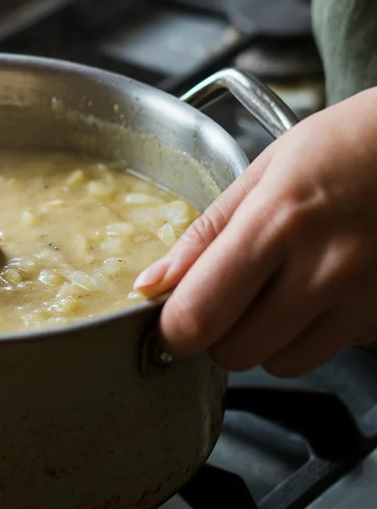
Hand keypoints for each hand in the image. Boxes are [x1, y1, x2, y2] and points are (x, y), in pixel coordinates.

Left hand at [134, 89, 376, 376]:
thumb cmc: (350, 144)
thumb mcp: (266, 170)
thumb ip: (205, 234)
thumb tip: (153, 284)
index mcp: (277, 222)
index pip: (200, 315)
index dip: (173, 329)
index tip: (170, 319)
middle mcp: (323, 268)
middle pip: (235, 353)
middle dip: (219, 333)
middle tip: (229, 296)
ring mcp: (361, 298)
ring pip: (283, 364)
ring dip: (267, 340)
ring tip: (281, 290)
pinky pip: (329, 351)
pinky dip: (314, 334)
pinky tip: (323, 289)